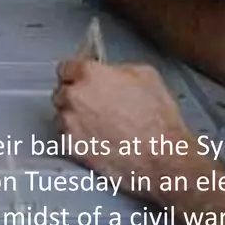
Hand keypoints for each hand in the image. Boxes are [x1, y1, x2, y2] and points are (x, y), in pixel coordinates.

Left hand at [53, 59, 193, 187]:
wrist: (162, 157)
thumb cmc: (158, 121)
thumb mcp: (146, 76)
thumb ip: (118, 69)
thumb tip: (110, 72)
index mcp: (90, 74)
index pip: (66, 67)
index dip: (76, 74)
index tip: (80, 79)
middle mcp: (75, 96)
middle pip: (63, 91)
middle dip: (77, 97)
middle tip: (96, 105)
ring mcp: (70, 123)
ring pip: (62, 116)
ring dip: (74, 118)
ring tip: (99, 126)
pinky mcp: (70, 147)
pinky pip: (65, 138)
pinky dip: (76, 139)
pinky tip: (96, 140)